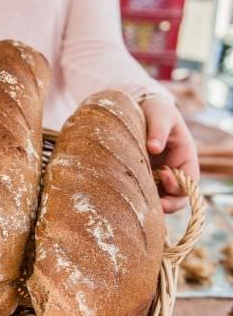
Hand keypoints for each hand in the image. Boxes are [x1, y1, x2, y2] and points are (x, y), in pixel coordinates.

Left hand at [141, 97, 198, 213]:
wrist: (140, 110)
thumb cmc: (155, 111)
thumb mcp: (159, 114)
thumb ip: (158, 130)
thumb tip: (154, 148)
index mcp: (184, 157)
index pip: (190, 181)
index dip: (179, 185)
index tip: (162, 175)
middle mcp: (173, 171)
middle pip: (177, 198)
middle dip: (167, 205)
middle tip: (152, 205)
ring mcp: (157, 178)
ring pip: (159, 200)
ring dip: (151, 205)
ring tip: (136, 204)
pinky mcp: (142, 179)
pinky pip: (143, 195)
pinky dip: (138, 199)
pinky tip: (126, 198)